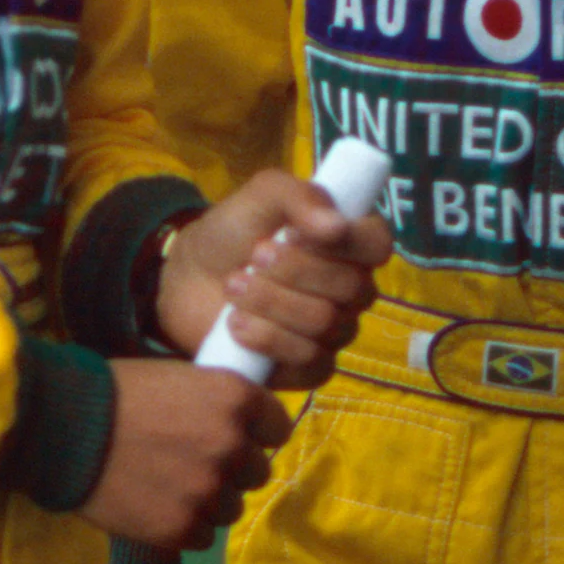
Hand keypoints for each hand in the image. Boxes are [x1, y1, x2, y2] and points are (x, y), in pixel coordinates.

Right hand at [77, 359, 288, 550]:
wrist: (62, 426)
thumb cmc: (115, 390)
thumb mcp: (177, 375)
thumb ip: (216, 400)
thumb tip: (243, 422)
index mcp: (234, 398)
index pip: (278, 427)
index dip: (257, 431)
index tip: (237, 434)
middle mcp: (230, 445)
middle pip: (258, 471)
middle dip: (232, 466)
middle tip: (193, 459)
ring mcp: (207, 491)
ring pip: (232, 507)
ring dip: (209, 498)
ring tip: (169, 483)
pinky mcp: (181, 529)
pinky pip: (203, 535)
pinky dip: (184, 524)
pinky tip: (155, 503)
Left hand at [155, 167, 395, 390]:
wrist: (186, 279)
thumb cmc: (232, 232)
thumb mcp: (259, 196)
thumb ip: (298, 196)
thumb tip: (336, 224)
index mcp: (348, 242)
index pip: (377, 243)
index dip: (345, 241)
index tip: (294, 233)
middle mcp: (351, 288)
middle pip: (350, 287)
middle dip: (293, 270)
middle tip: (254, 256)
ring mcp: (334, 331)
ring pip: (324, 323)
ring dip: (269, 301)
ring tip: (233, 286)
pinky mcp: (310, 367)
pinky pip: (309, 362)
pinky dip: (267, 340)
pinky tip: (236, 324)